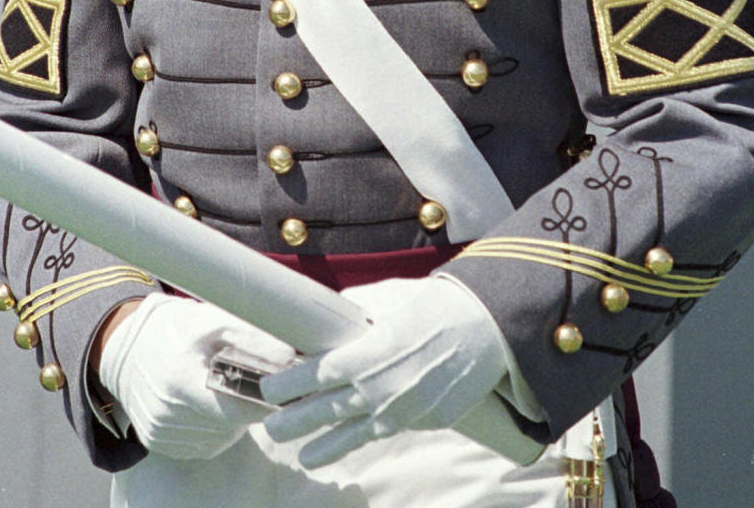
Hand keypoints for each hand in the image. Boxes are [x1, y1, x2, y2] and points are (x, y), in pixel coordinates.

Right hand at [99, 292, 295, 461]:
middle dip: (248, 403)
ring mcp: (162, 433)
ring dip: (231, 416)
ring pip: (221, 436)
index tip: (277, 385)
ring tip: (222, 385)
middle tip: (248, 378)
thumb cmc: (174, 327)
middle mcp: (168, 414)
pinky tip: (205, 400)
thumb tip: (290, 354)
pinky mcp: (158, 444)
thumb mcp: (212, 319)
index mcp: (181, 379)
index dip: (263, 398)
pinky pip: (203, 443)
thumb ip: (251, 336)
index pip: (239, 407)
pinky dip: (213, 426)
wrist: (124, 347)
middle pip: (232, 422)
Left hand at [262, 275, 508, 468]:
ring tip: (303, 456)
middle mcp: (378, 387)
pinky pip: (384, 431)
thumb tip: (335, 311)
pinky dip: (362, 438)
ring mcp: (400, 409)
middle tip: (271, 428)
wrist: (485, 328)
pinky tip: (348, 445)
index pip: (315, 374)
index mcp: (365, 353)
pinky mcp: (422, 420)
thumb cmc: (435, 305)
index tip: (268, 387)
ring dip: (324, 446)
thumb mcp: (390, 299)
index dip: (289, 384)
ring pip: (352, 434)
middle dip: (294, 421)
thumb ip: (359, 310)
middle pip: (325, 409)